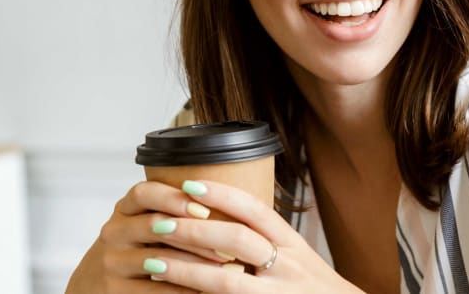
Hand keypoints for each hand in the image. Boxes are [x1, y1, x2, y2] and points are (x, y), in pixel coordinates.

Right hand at [65, 180, 236, 292]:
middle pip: (154, 225)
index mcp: (123, 210)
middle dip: (196, 235)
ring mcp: (111, 262)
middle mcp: (113, 232)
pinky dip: (185, 290)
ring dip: (197, 266)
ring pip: (159, 260)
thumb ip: (169, 214)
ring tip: (227, 270)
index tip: (204, 208)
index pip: (144, 193)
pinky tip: (206, 290)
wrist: (93, 286)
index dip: (173, 198)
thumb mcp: (141, 226)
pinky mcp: (114, 290)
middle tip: (230, 246)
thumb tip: (224, 206)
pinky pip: (155, 290)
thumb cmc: (132, 251)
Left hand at [143, 180, 364, 293]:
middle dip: (195, 232)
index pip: (256, 211)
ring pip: (226, 282)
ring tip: (155, 264)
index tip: (189, 184)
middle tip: (160, 224)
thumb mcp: (297, 258)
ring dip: (186, 272)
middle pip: (237, 241)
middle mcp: (288, 269)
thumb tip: (220, 210)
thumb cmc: (312, 289)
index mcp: (293, 246)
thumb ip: (264, 239)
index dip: (222, 195)